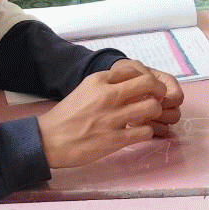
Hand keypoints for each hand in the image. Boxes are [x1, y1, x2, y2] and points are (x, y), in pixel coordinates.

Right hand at [36, 61, 179, 168]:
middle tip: (157, 98)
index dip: (146, 77)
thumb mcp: (85, 89)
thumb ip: (106, 83)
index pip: (134, 70)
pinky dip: (147, 131)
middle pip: (149, 84)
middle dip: (159, 91)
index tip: (148, 86)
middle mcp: (108, 96)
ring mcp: (112, 118)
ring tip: (148, 117)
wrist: (49, 140)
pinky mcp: (115, 140)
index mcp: (99, 81)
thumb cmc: (68, 115)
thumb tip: (130, 81)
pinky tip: (139, 132)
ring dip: (155, 112)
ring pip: (152, 107)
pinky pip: (146, 131)